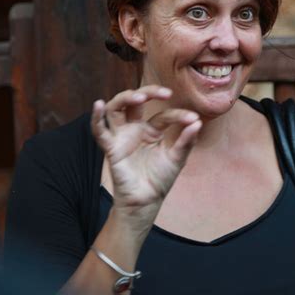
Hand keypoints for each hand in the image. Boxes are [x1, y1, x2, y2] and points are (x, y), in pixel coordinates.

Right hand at [91, 85, 201, 232]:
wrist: (146, 202)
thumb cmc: (160, 180)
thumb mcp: (177, 159)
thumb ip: (186, 141)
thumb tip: (198, 123)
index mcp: (152, 130)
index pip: (164, 115)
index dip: (179, 115)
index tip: (193, 120)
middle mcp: (136, 128)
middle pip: (135, 101)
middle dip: (148, 92)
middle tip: (165, 93)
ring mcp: (122, 136)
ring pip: (116, 108)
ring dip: (125, 98)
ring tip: (138, 97)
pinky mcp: (112, 148)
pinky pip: (99, 131)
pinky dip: (96, 117)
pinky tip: (98, 104)